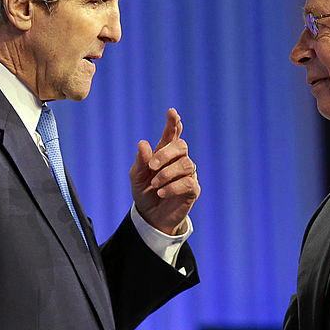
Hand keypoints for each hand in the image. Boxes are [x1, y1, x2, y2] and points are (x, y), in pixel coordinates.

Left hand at [130, 108, 199, 234]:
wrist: (150, 217)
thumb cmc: (144, 193)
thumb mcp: (137, 177)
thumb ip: (141, 161)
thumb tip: (143, 144)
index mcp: (165, 154)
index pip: (172, 135)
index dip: (173, 123)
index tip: (172, 113)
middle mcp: (179, 161)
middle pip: (181, 146)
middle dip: (166, 153)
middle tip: (152, 166)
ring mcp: (188, 175)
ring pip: (186, 164)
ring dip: (167, 174)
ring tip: (154, 185)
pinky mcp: (193, 190)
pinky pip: (188, 183)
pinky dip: (172, 187)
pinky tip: (161, 193)